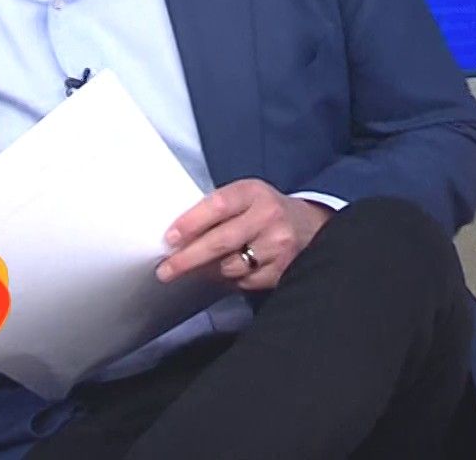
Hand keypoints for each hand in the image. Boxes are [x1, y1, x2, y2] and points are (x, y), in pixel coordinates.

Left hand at [155, 178, 332, 291]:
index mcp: (253, 192)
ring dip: (207, 271)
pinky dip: (229, 280)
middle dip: (188, 258)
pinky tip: (226, 272)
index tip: (170, 238)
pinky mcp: (282, 270)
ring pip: (229, 266)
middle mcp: (268, 217)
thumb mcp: (244, 197)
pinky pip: (243, 282)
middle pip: (221, 241)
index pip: (218, 206)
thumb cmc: (264, 210)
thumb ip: (215, 210)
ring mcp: (277, 245)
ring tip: (196, 269)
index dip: (191, 223)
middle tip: (166, 270)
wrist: (309, 225)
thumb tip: (176, 238)